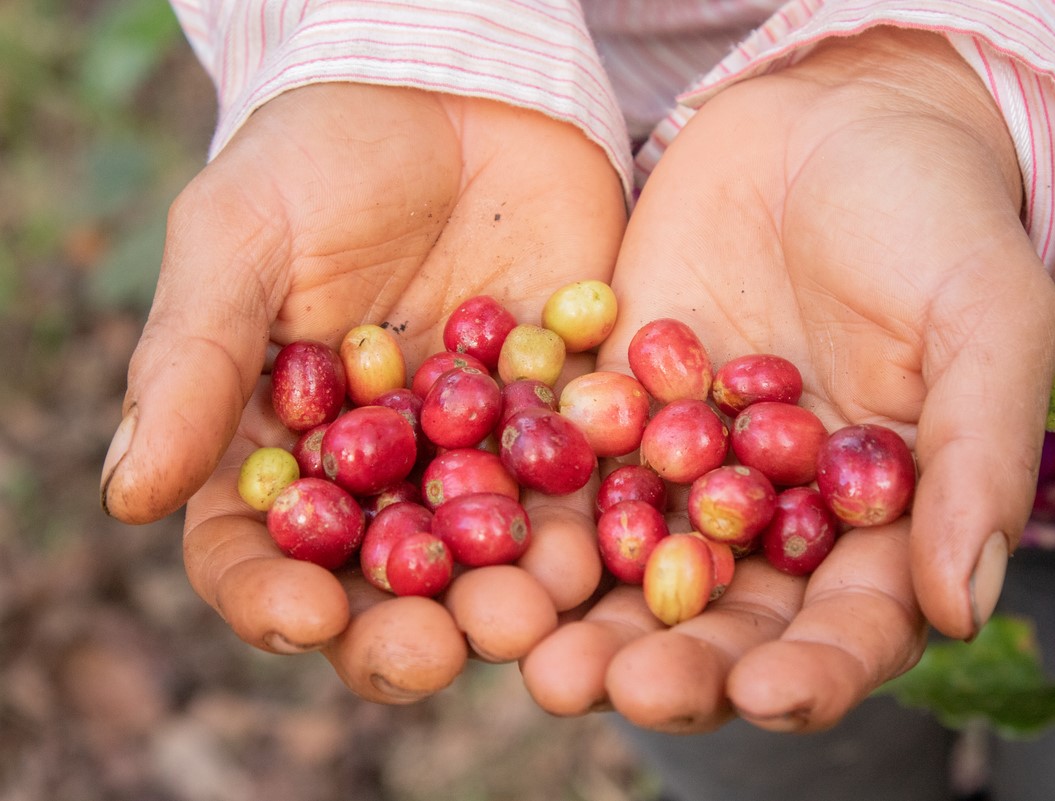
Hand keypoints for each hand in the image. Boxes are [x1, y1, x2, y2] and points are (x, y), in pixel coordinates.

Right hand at [101, 83, 626, 700]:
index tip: (303, 620)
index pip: (260, 547)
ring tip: (539, 609)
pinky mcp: (567, 409)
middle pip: (386, 574)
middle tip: (443, 647)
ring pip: (494, 545)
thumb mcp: (241, 236)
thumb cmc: (322, 152)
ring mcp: (480, 446)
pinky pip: (584, 472)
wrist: (456, 83)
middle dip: (411, 621)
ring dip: (515, 589)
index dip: (270, 595)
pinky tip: (614, 536)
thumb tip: (128, 495)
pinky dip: (597, 508)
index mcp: (282, 442)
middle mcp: (382, 466)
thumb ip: (194, 360)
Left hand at [522, 28, 1054, 731]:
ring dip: (584, 617)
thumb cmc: (936, 215)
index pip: (850, 624)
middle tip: (614, 690)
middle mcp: (774, 514)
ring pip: (634, 565)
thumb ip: (981, 458)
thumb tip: (966, 605)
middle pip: (725, 617)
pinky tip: (484, 537)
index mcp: (878, 520)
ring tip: (534, 656)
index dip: (815, 669)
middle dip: (674, 664)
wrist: (829, 119)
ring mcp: (685, 465)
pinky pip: (569, 466)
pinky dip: (529, 505)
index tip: (769, 694)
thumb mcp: (984, 320)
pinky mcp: (613, 407)